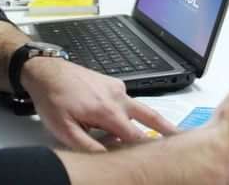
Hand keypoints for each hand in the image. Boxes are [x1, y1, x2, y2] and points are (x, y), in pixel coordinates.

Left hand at [21, 58, 177, 151]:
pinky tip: (121, 120)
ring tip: (163, 131)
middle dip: (167, 128)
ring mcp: (117, 88)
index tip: (160, 155)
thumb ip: (87, 145)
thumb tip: (106, 157)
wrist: (47, 71)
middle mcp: (118, 97)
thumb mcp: (64, 129)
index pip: (135, 135)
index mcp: (108, 111)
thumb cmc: (53, 100)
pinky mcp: (113, 83)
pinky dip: (130, 112)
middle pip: (149, 116)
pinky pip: (126, 101)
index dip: (148, 147)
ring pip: (139, 108)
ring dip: (150, 121)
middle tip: (182, 137)